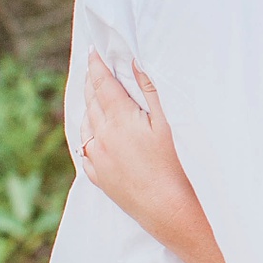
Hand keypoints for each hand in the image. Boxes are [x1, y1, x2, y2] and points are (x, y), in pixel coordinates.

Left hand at [77, 55, 207, 251]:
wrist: (169, 210)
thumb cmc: (177, 165)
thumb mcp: (169, 123)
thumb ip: (151, 90)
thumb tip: (134, 63)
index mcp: (119, 120)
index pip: (102, 85)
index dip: (97, 66)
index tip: (92, 51)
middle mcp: (102, 138)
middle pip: (92, 102)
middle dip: (92, 83)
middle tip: (92, 68)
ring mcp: (98, 159)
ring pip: (86, 126)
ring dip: (88, 108)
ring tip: (92, 97)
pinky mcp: (99, 178)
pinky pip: (86, 150)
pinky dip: (87, 135)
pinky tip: (91, 133)